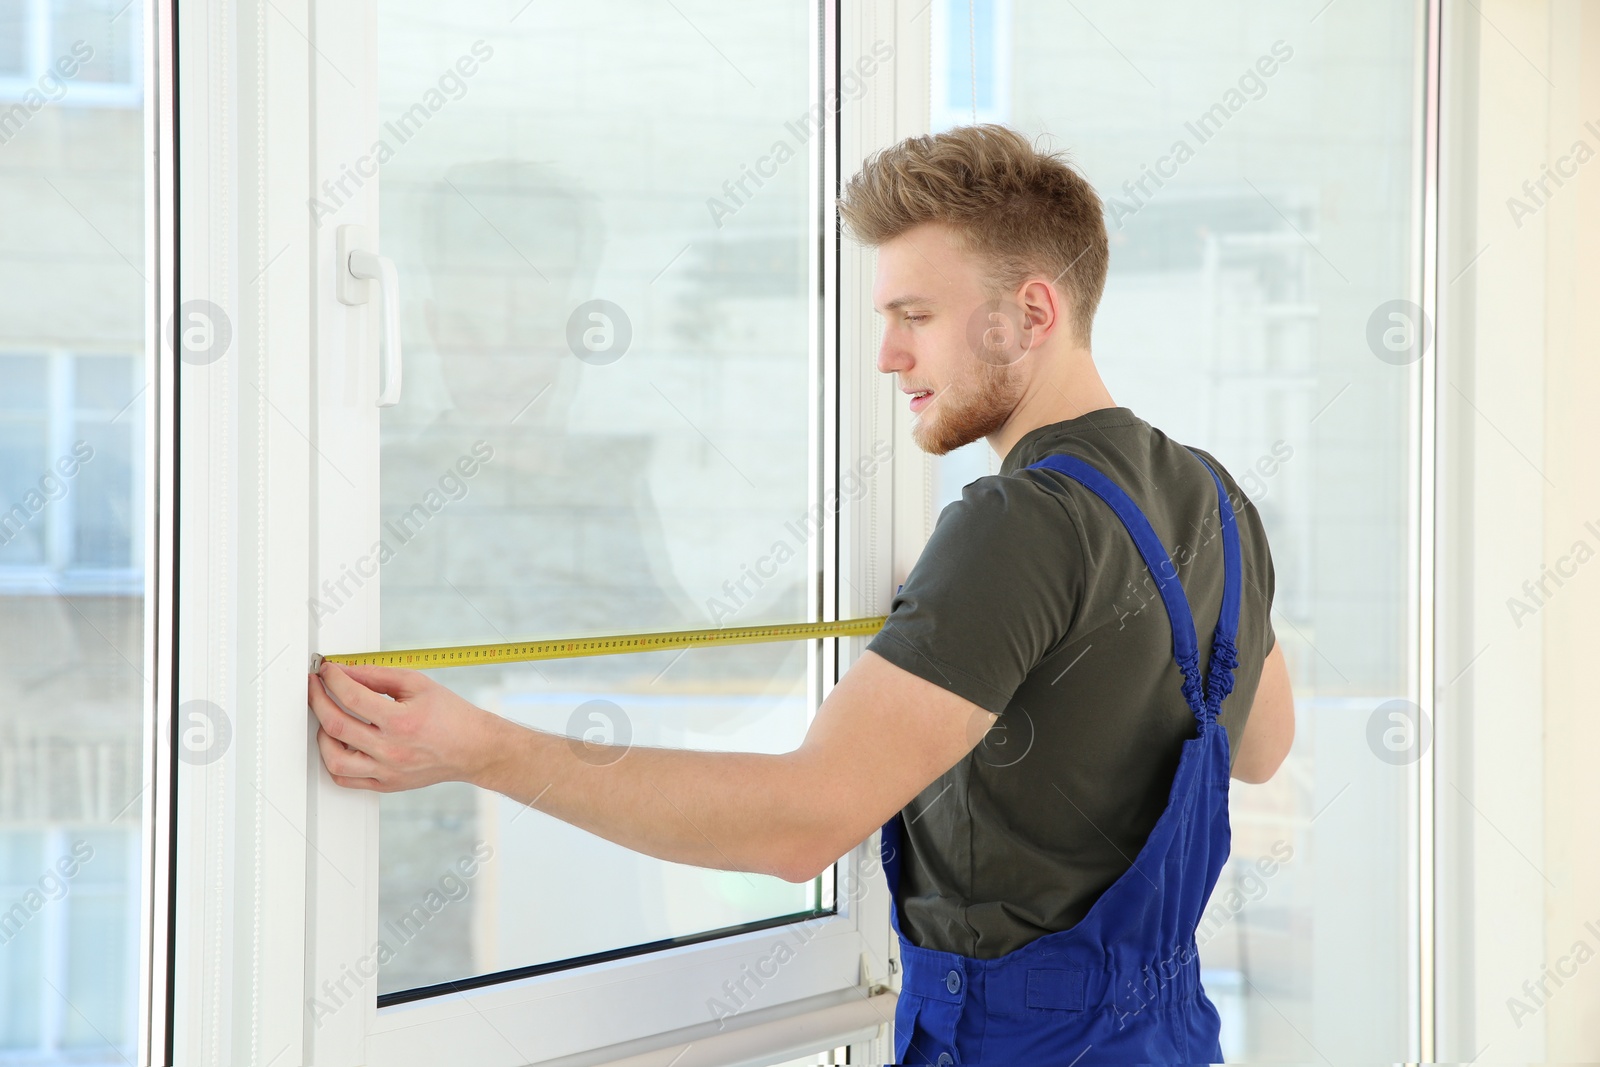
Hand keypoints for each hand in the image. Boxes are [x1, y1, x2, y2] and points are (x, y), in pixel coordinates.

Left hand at [307, 660, 514, 791]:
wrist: (473, 748)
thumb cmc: (451, 716)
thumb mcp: (418, 684)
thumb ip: (378, 675)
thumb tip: (347, 671)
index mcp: (402, 721)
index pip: (352, 697)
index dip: (333, 679)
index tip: (327, 671)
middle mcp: (392, 750)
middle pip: (336, 725)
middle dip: (318, 700)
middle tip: (316, 687)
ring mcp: (387, 771)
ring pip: (333, 758)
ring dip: (321, 733)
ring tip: (326, 717)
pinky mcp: (385, 784)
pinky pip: (345, 778)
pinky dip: (333, 760)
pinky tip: (338, 743)